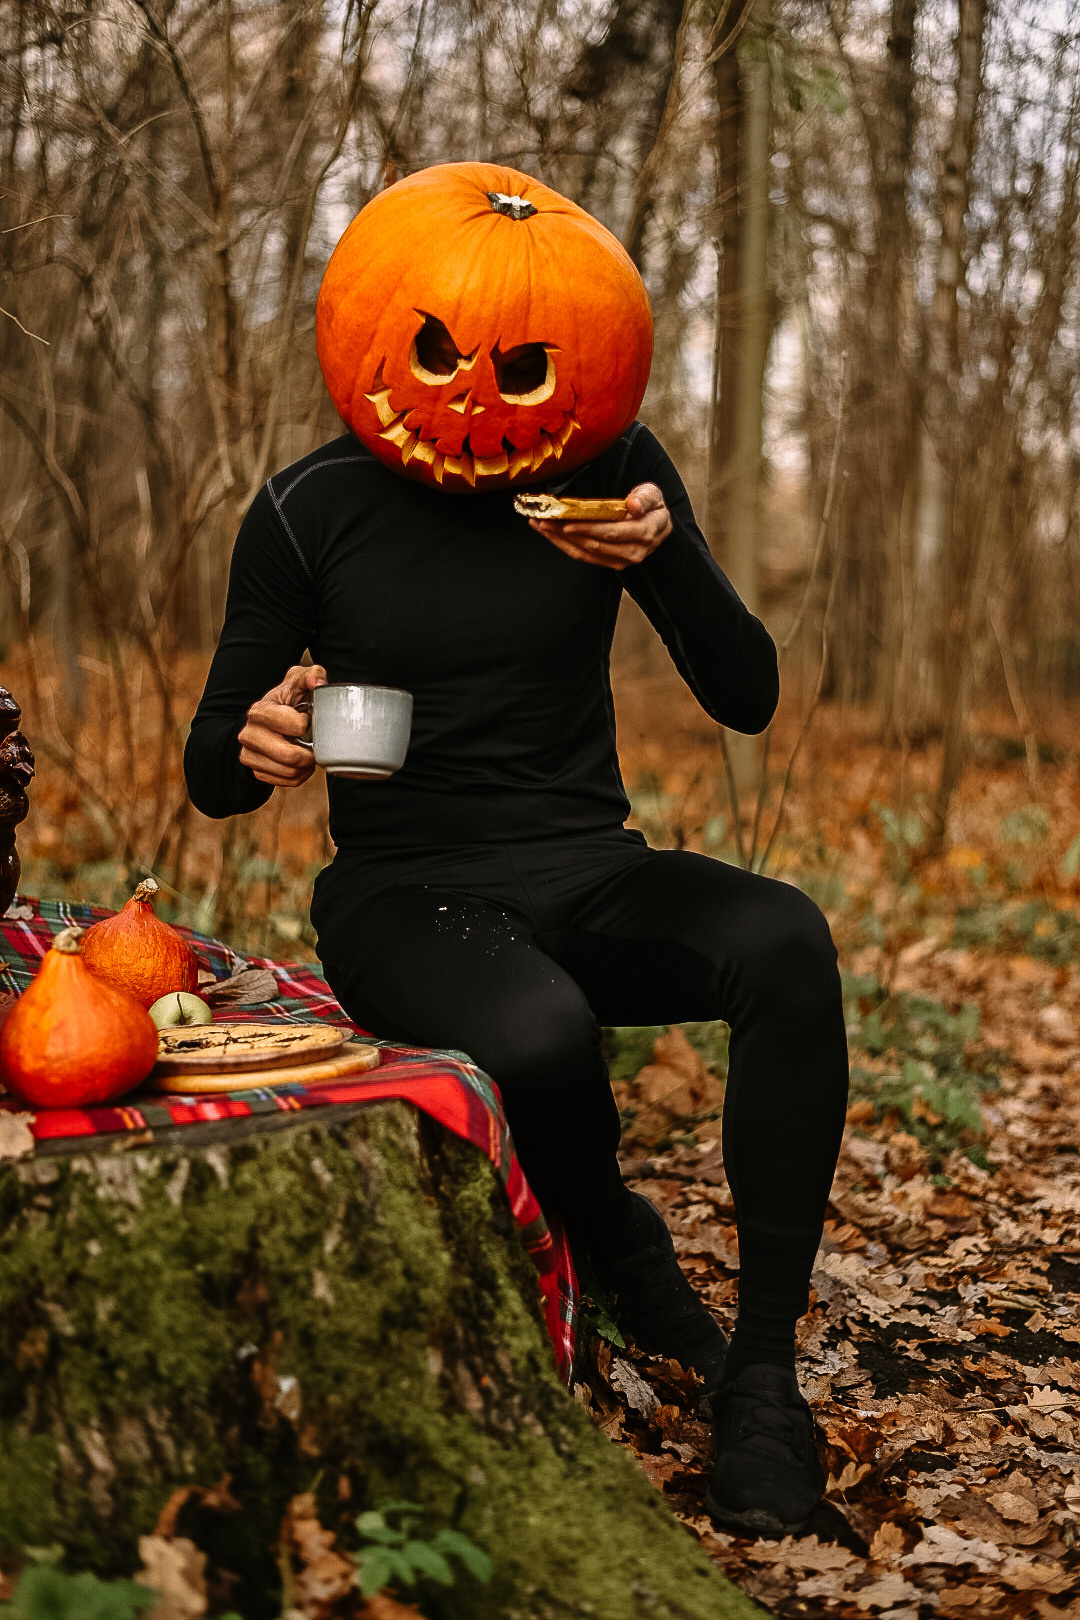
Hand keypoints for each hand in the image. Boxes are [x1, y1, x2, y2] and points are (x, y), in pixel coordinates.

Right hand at [238, 664, 326, 786]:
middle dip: (310, 752)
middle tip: (314, 744)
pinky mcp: (255, 771)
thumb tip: (318, 682)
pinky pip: (287, 782)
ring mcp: (249, 755)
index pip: (296, 726)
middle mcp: (249, 735)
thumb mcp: (296, 682)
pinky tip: (300, 763)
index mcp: (260, 711)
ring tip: (307, 751)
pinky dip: (299, 775)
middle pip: (290, 756)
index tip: (307, 719)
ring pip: (290, 772)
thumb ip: (310, 675)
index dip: (308, 724)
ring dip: (306, 765)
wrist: (263, 723)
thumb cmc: (286, 701)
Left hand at [529, 482, 671, 570]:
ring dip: (559, 540)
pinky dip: (564, 545)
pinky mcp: (608, 563)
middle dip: (565, 533)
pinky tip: (549, 533)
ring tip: (539, 525)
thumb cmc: (652, 507)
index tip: (567, 523)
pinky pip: (583, 556)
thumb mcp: (653, 495)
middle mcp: (632, 552)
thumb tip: (634, 504)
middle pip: (593, 544)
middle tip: (543, 519)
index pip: (612, 532)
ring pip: (585, 553)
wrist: (659, 528)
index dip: (588, 529)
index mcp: (644, 533)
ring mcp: (620, 561)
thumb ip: (644, 498)